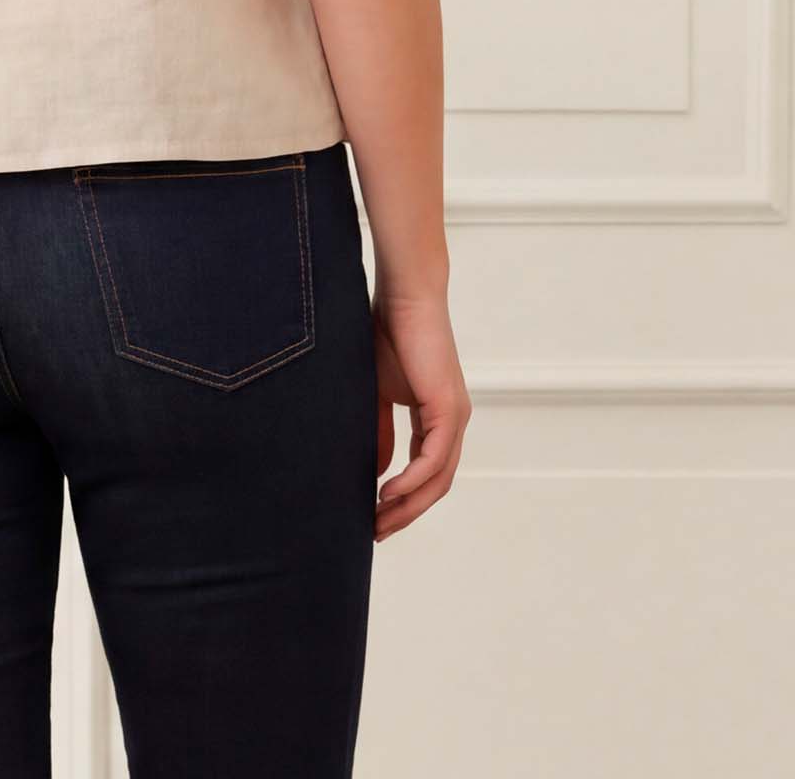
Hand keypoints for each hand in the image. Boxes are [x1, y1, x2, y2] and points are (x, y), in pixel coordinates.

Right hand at [370, 289, 470, 542]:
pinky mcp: (448, 408)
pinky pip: (434, 459)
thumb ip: (380, 433)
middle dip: (406, 513)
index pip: (427, 472)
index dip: (404, 500)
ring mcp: (455, 417)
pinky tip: (387, 492)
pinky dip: (412, 481)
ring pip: (439, 479)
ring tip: (379, 521)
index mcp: (437, 418)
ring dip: (409, 505)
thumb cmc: (388, 335)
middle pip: (437, 485)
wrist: (402, 298)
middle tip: (376, 532)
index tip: (375, 518)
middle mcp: (453, 422)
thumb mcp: (378, 394)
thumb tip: (377, 474)